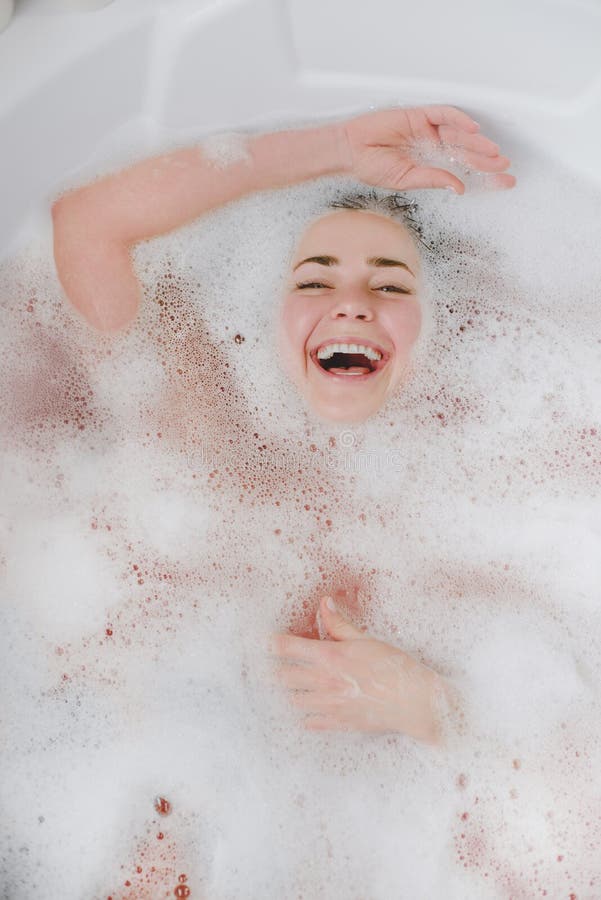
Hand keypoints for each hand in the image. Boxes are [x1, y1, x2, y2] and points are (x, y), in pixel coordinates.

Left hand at [270, 595, 450, 743]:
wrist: (413, 701)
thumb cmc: (393, 667)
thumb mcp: (366, 640)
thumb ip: (340, 625)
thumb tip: (324, 604)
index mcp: (329, 656)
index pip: (288, 648)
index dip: (270, 644)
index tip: (262, 641)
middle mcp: (324, 681)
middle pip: (282, 677)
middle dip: (270, 670)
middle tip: (261, 666)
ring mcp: (329, 704)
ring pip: (292, 700)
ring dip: (285, 693)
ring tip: (278, 688)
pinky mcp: (337, 723)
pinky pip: (310, 722)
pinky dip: (303, 716)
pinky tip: (302, 711)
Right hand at [340, 105, 515, 193]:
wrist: (350, 151)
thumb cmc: (371, 166)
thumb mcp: (406, 179)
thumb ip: (433, 179)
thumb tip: (460, 187)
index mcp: (431, 163)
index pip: (463, 169)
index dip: (483, 176)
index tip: (503, 183)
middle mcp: (433, 146)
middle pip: (465, 151)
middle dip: (486, 160)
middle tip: (505, 167)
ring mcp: (427, 130)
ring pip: (459, 134)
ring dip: (477, 142)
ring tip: (493, 152)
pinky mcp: (419, 115)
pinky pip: (444, 115)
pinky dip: (458, 120)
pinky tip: (472, 129)